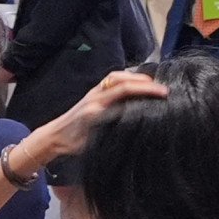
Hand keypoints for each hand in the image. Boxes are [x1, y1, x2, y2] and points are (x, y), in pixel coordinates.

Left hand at [43, 68, 162, 150]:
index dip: (146, 90)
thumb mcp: (93, 139)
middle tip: (162, 87)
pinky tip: (136, 85)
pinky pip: (111, 81)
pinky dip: (126, 79)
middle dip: (143, 80)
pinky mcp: (94, 94)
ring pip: (115, 77)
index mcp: (96, 106)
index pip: (124, 90)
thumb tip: (134, 117)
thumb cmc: (73, 142)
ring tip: (151, 83)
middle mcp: (95, 95)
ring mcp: (94, 93)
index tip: (164, 94)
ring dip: (134, 77)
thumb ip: (110, 125)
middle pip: (120, 78)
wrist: (54, 137)